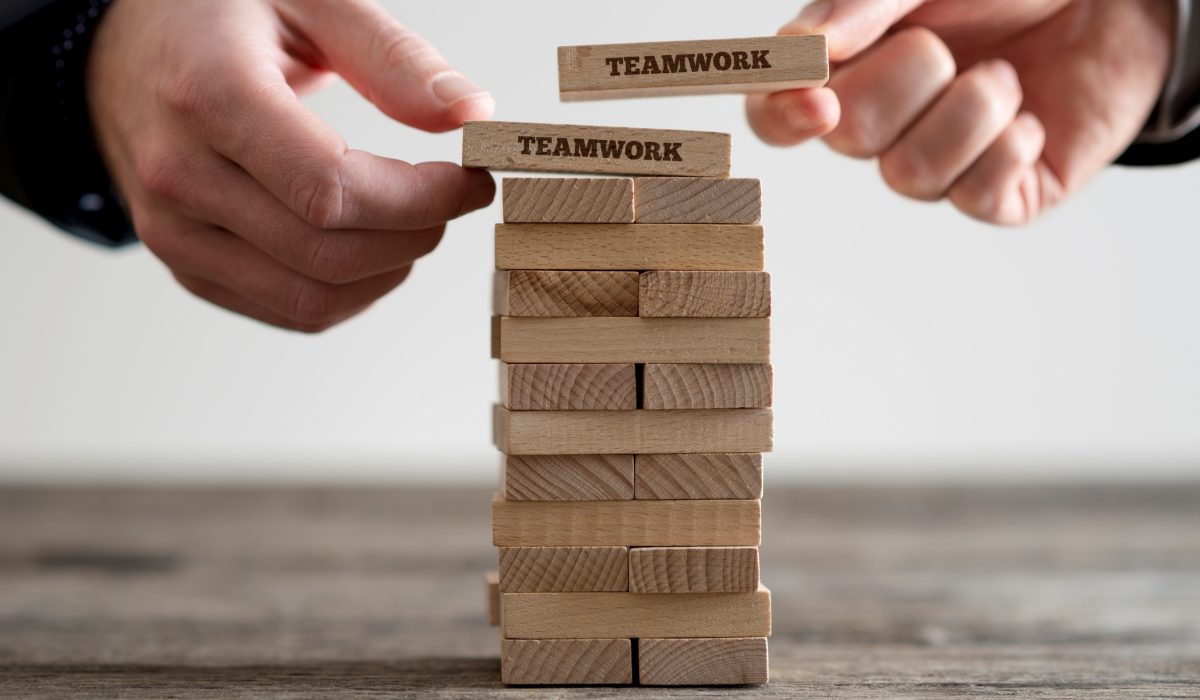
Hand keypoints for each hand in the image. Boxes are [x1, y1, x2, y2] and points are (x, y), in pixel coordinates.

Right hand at [87, 0, 495, 330]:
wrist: (123, 53)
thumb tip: (470, 113)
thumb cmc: (214, 16)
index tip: (469, 181)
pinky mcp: (186, 265)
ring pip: (312, 297)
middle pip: (328, 253)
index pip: (332, 190)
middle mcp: (180, 174)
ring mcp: (174, 230)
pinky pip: (289, 310)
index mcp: (209, 95)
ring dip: (389, 271)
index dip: (420, 199)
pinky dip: (351, 292)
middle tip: (451, 198)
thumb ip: (391, 55)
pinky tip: (371, 245)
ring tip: (413, 220)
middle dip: (416, 234)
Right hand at [747, 0, 1173, 224]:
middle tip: (944, 48)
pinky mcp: (999, 195)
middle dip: (901, 83)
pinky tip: (1029, 114)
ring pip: (909, 174)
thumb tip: (807, 48)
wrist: (1118, 1)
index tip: (814, 98)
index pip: (777, 115)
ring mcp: (941, 165)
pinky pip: (974, 197)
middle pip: (846, 138)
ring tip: (1004, 76)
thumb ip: (862, 6)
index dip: (782, 114)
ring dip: (967, 111)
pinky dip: (1006, 146)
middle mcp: (885, 125)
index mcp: (850, 69)